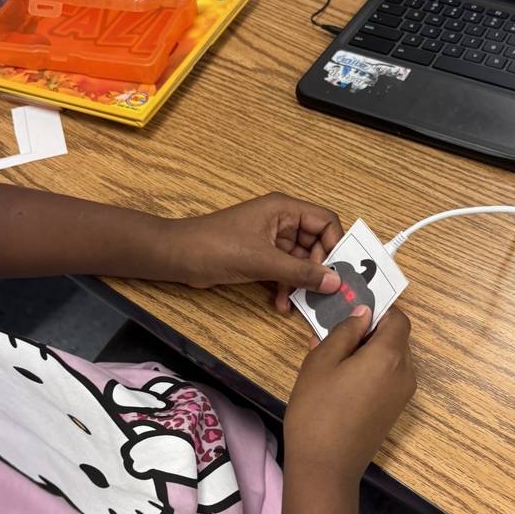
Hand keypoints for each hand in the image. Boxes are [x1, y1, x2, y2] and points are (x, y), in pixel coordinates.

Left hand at [167, 192, 343, 311]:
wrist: (178, 256)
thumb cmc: (214, 245)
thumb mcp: (263, 260)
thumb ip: (300, 272)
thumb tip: (333, 281)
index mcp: (283, 209)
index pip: (325, 221)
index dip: (334, 245)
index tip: (336, 271)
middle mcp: (280, 222)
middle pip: (316, 244)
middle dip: (317, 270)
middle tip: (321, 292)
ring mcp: (270, 241)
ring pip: (300, 262)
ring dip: (300, 284)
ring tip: (296, 302)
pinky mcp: (260, 257)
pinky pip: (285, 272)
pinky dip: (286, 287)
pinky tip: (281, 304)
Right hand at [283, 306, 415, 486]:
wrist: (325, 467)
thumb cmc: (317, 411)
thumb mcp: (322, 362)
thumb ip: (344, 332)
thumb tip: (362, 314)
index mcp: (389, 356)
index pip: (398, 318)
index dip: (377, 311)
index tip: (351, 314)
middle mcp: (405, 373)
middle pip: (396, 339)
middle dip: (369, 332)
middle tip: (335, 338)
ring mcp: (402, 395)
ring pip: (392, 359)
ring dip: (369, 353)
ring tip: (333, 362)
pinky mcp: (394, 411)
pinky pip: (388, 379)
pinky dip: (371, 372)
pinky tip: (341, 383)